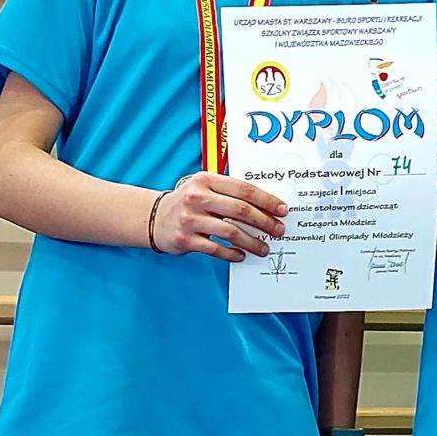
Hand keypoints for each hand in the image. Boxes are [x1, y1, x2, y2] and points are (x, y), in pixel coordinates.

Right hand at [151, 171, 285, 260]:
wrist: (154, 218)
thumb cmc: (187, 202)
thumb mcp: (204, 187)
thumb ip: (228, 191)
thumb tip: (265, 205)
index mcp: (206, 180)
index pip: (243, 189)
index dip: (266, 200)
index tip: (281, 209)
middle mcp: (197, 198)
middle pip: (240, 210)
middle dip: (264, 222)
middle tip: (278, 230)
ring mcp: (190, 219)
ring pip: (231, 232)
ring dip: (252, 242)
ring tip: (264, 248)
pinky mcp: (185, 239)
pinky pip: (216, 249)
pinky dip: (232, 254)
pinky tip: (241, 255)